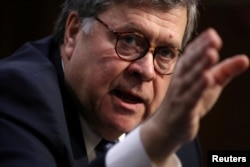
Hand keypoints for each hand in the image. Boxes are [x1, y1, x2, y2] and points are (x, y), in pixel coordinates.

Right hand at [141, 28, 248, 164]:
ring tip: (211, 54)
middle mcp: (180, 81)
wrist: (167, 127)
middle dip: (201, 50)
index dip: (201, 44)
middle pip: (190, 63)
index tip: (213, 34)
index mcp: (185, 72)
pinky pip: (190, 97)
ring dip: (200, 66)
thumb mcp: (210, 85)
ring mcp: (180, 95)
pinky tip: (206, 79)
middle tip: (213, 38)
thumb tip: (245, 58)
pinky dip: (198, 88)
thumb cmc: (188, 102)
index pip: (192, 54)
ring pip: (190, 78)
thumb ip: (225, 71)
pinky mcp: (183, 109)